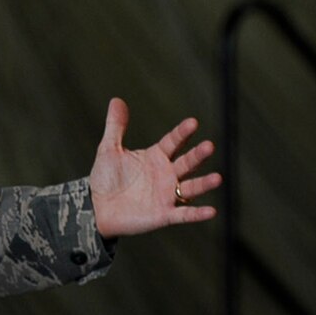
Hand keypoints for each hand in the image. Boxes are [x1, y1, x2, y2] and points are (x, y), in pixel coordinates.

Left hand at [89, 97, 221, 237]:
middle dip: (198, 155)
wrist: (98, 208)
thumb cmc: (105, 178)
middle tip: (209, 146)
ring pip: (191, 188)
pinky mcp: (164, 215)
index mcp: (155, 157)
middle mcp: (166, 174)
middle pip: (187, 163)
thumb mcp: (109, 149)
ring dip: (204, 184)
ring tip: (217, 178)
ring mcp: (167, 195)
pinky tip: (211, 211)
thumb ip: (115, 126)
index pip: (173, 142)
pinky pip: (184, 214)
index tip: (193, 122)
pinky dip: (197, 214)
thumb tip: (116, 99)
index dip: (182, 133)